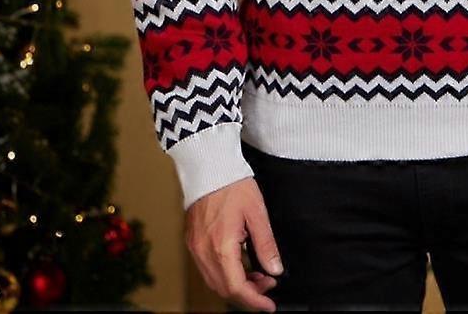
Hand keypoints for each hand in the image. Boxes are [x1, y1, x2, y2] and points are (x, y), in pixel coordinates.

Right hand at [185, 176, 282, 311]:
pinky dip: (225, 274)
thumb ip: (266, 244)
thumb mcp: (257, 213)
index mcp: (221, 246)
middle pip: (224, 289)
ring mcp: (195, 247)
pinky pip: (207, 269)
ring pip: (214, 281)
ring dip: (236, 285)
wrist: (209, 166)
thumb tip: (275, 269)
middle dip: (248, 293)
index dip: (254, 301)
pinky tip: (240, 264)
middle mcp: (204, 251)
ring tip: (257, 274)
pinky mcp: (192, 241)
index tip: (268, 305)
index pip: (237, 287)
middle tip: (267, 285)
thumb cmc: (232, 184)